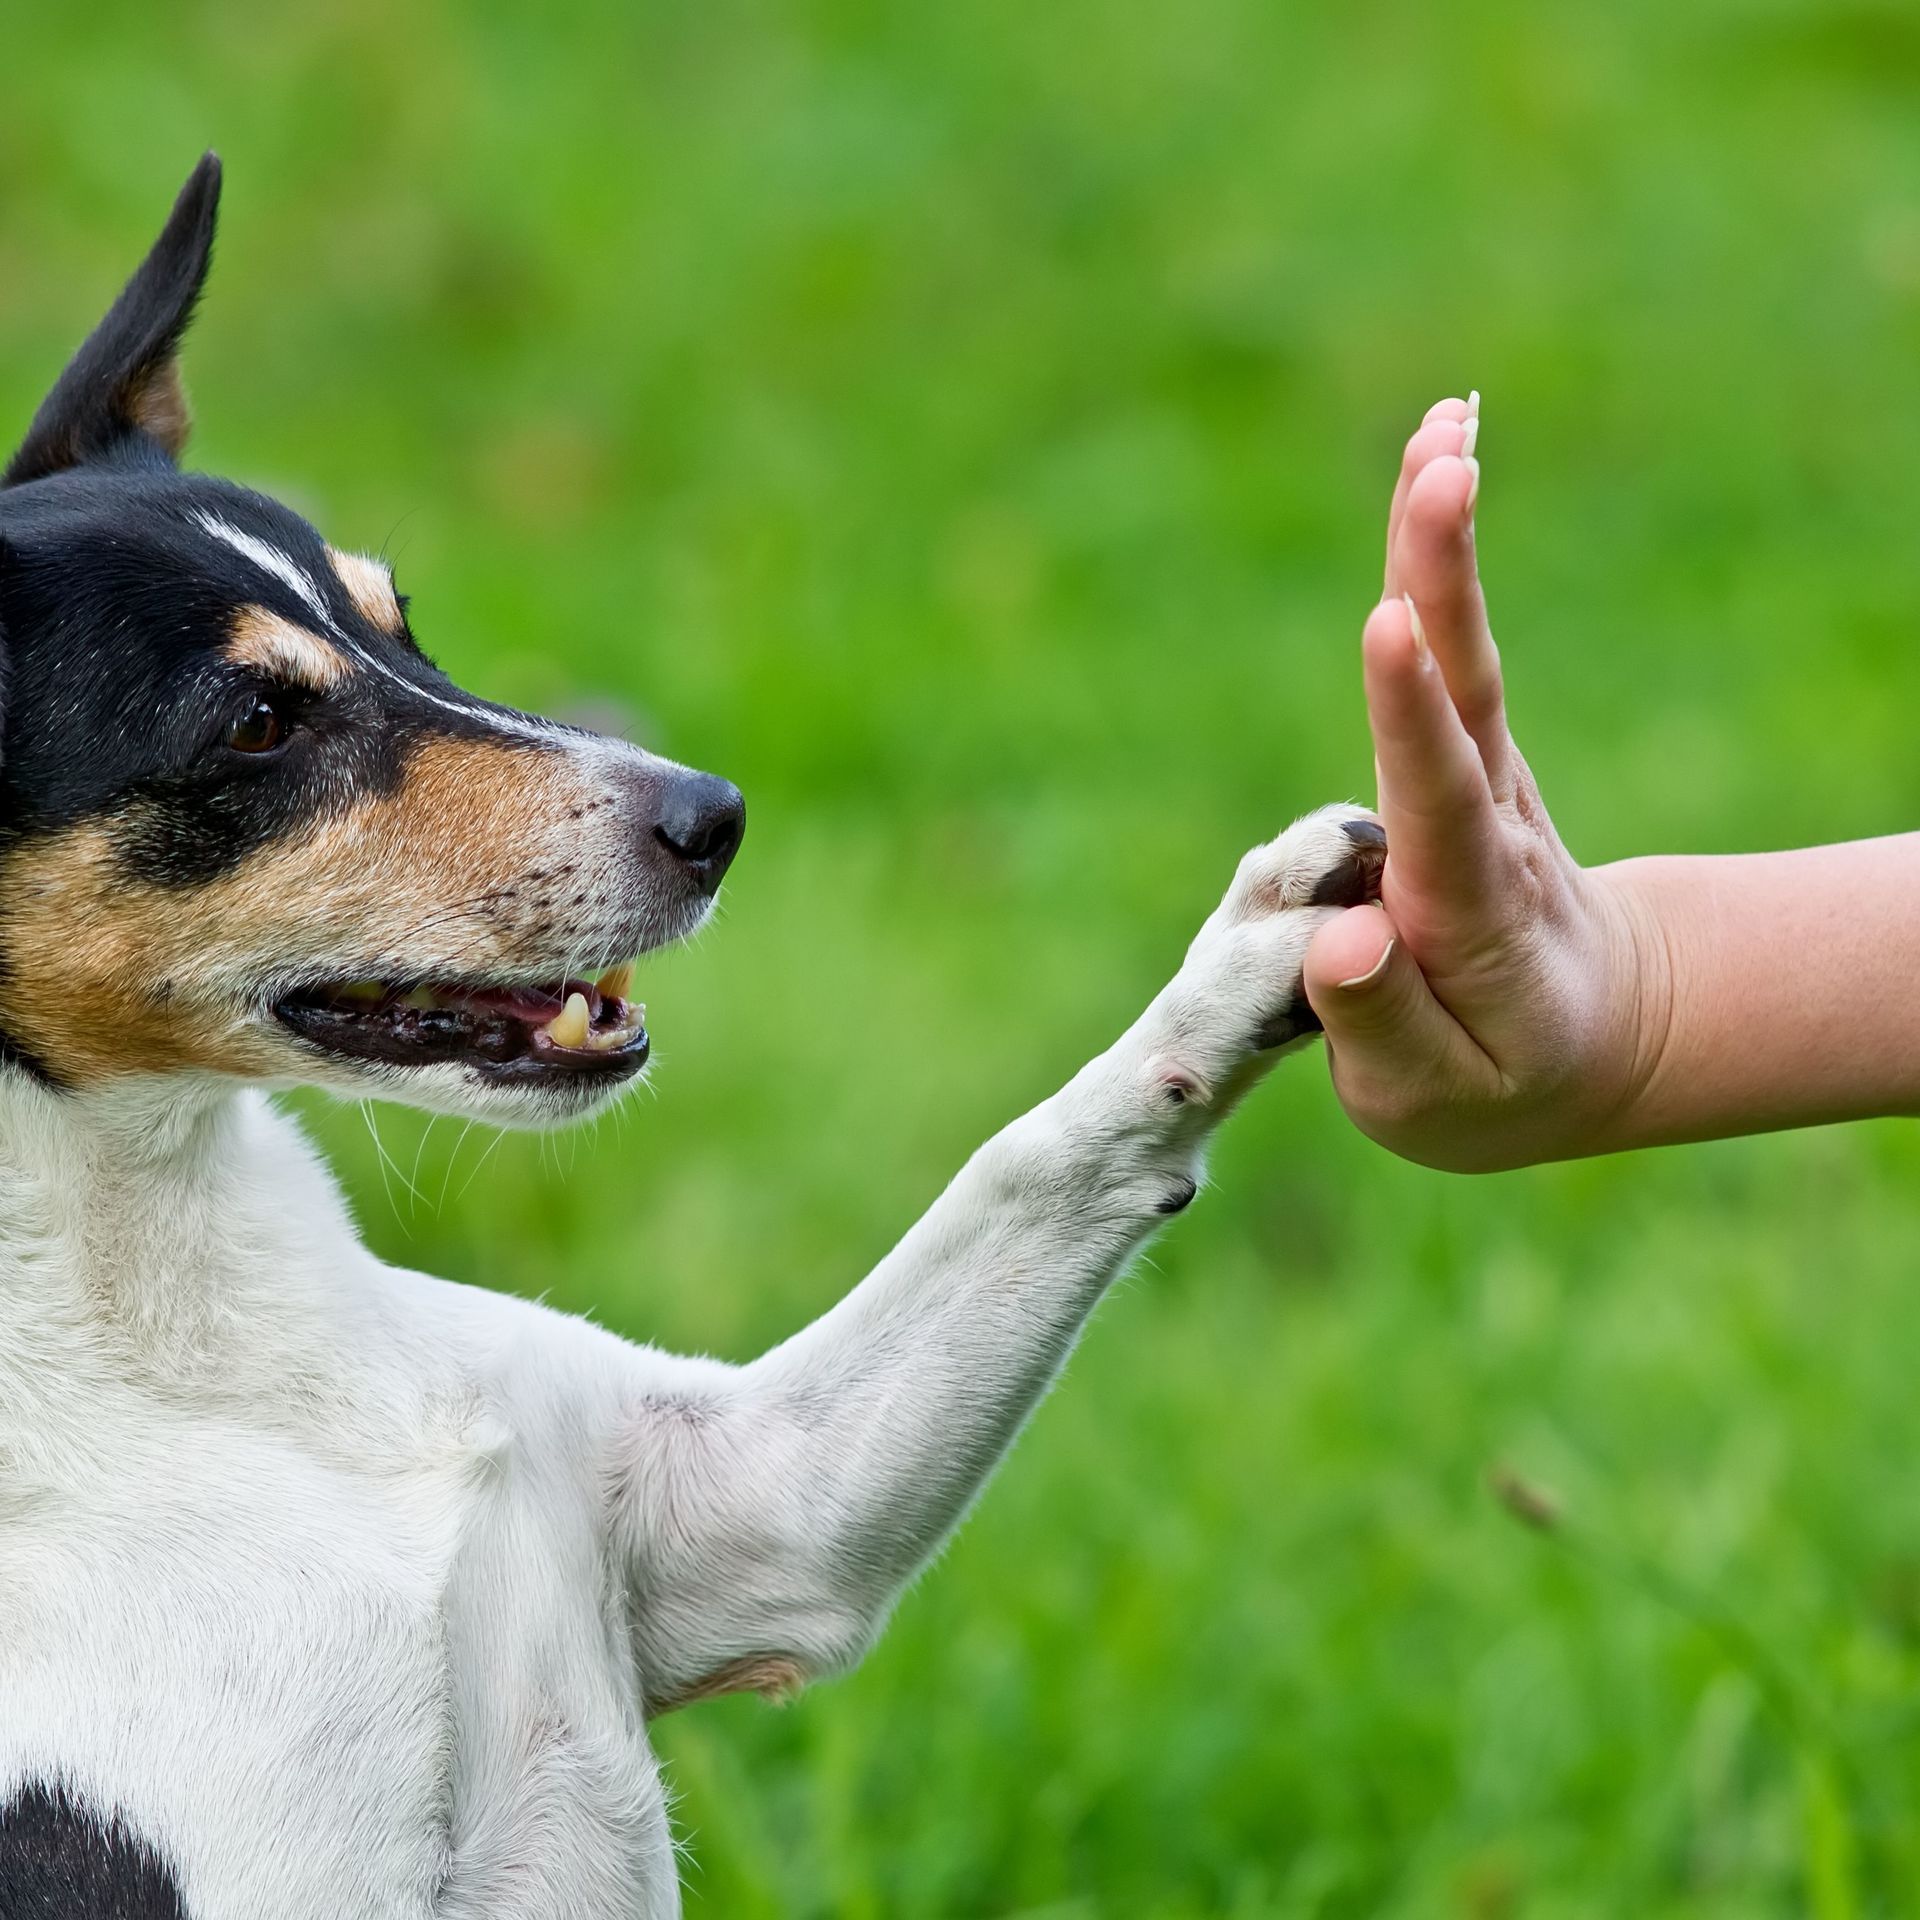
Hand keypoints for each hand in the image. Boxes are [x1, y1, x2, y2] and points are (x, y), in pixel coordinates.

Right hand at [1301, 398, 1668, 1170]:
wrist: (1588, 1037)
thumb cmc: (1493, 1081)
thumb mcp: (1434, 1099)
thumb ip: (1384, 1025)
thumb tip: (1344, 939)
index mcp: (1469, 914)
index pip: (1439, 804)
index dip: (1410, 717)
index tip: (1390, 628)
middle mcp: (1487, 827)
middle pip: (1465, 696)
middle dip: (1444, 582)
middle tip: (1441, 468)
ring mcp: (1484, 781)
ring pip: (1463, 654)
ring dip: (1444, 543)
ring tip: (1442, 428)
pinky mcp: (1467, 755)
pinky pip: (1449, 652)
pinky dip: (1438, 561)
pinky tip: (1432, 464)